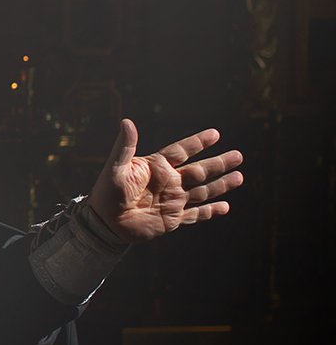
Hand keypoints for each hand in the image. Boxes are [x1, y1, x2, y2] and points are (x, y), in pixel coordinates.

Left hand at [87, 121, 244, 243]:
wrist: (104, 223)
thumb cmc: (106, 192)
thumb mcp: (116, 167)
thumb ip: (125, 146)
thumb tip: (127, 121)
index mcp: (157, 167)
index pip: (182, 151)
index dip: (198, 142)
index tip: (215, 134)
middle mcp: (169, 181)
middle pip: (200, 171)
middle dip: (219, 163)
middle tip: (239, 155)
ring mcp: (173, 200)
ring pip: (203, 191)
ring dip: (221, 185)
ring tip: (240, 176)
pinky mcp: (173, 219)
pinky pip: (196, 215)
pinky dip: (210, 212)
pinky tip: (225, 207)